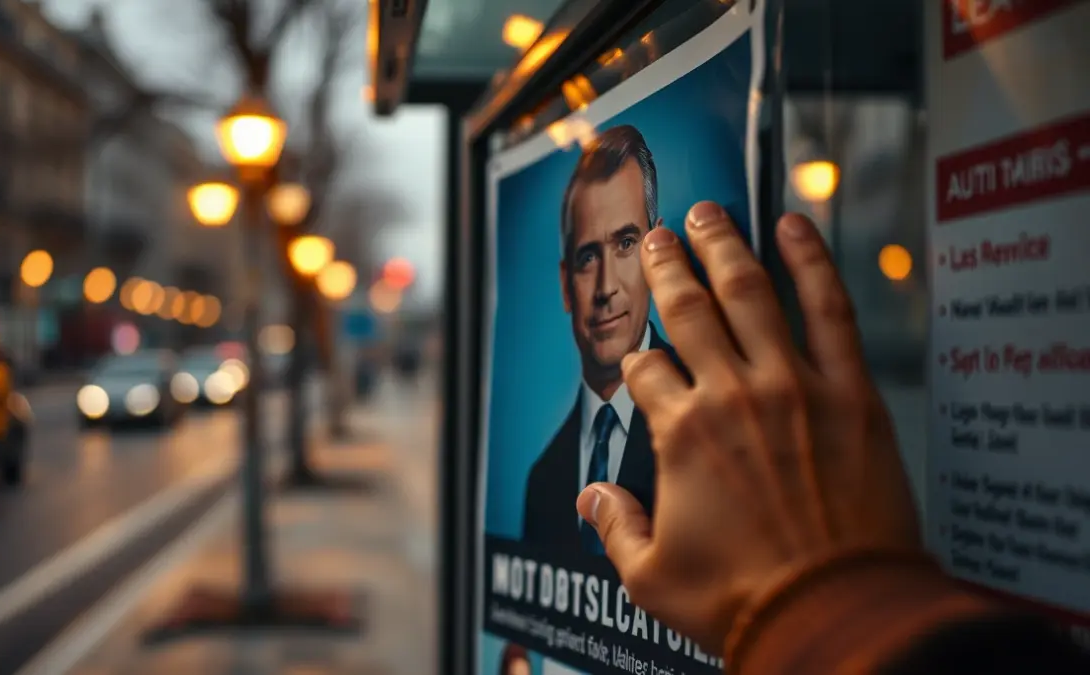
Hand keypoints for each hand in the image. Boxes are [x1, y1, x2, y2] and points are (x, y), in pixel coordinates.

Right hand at [576, 202, 921, 655]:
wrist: (835, 613)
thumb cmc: (743, 600)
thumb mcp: (651, 577)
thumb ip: (615, 527)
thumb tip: (591, 500)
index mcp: (680, 434)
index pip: (646, 369)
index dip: (637, 360)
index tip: (641, 361)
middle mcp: (731, 395)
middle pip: (689, 309)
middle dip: (669, 267)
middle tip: (659, 237)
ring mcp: (793, 386)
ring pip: (750, 293)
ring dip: (725, 246)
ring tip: (709, 212)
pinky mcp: (849, 392)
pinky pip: (830, 310)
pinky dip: (812, 262)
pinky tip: (795, 227)